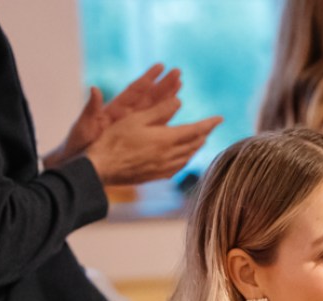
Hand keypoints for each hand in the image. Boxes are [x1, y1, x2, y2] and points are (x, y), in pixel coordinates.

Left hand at [44, 64, 182, 168]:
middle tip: (178, 73)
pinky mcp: (137, 141)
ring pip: (154, 113)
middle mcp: (126, 117)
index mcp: (114, 111)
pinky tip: (178, 120)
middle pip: (148, 99)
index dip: (148, 79)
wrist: (81, 165)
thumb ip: (91, 109)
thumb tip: (94, 89)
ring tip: (180, 88)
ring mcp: (133, 129)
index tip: (160, 67)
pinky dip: (166, 124)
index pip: (134, 91)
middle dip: (163, 86)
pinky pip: (155, 131)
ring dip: (167, 101)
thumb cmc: (78, 145)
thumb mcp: (83, 126)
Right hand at [85, 98, 221, 185]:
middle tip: (211, 127)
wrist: (102, 168)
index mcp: (166, 140)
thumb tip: (179, 101)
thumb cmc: (115, 140)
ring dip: (196, 147)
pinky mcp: (156, 176)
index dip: (208, 124)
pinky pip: (178, 167)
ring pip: (187, 157)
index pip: (195, 130)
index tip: (220, 118)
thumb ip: (159, 111)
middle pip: (194, 144)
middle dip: (204, 134)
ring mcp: (163, 168)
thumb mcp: (136, 119)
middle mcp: (169, 156)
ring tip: (200, 140)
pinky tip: (183, 158)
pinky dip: (185, 159)